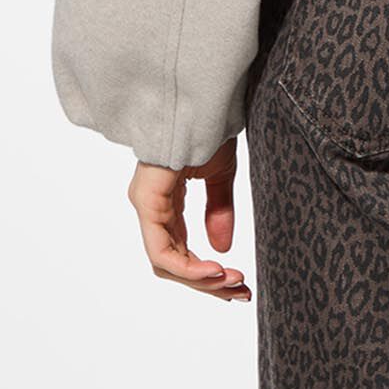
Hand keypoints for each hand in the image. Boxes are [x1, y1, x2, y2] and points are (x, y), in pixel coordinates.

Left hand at [127, 136, 251, 301]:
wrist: (198, 95)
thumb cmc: (207, 125)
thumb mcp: (220, 173)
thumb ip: (219, 209)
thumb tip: (222, 248)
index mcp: (166, 201)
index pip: (181, 251)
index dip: (209, 273)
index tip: (240, 284)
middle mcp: (152, 207)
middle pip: (174, 264)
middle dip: (209, 283)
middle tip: (241, 293)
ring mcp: (147, 206)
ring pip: (168, 264)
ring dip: (202, 279)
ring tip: (234, 283)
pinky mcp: (148, 202)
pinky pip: (162, 252)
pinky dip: (189, 267)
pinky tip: (216, 271)